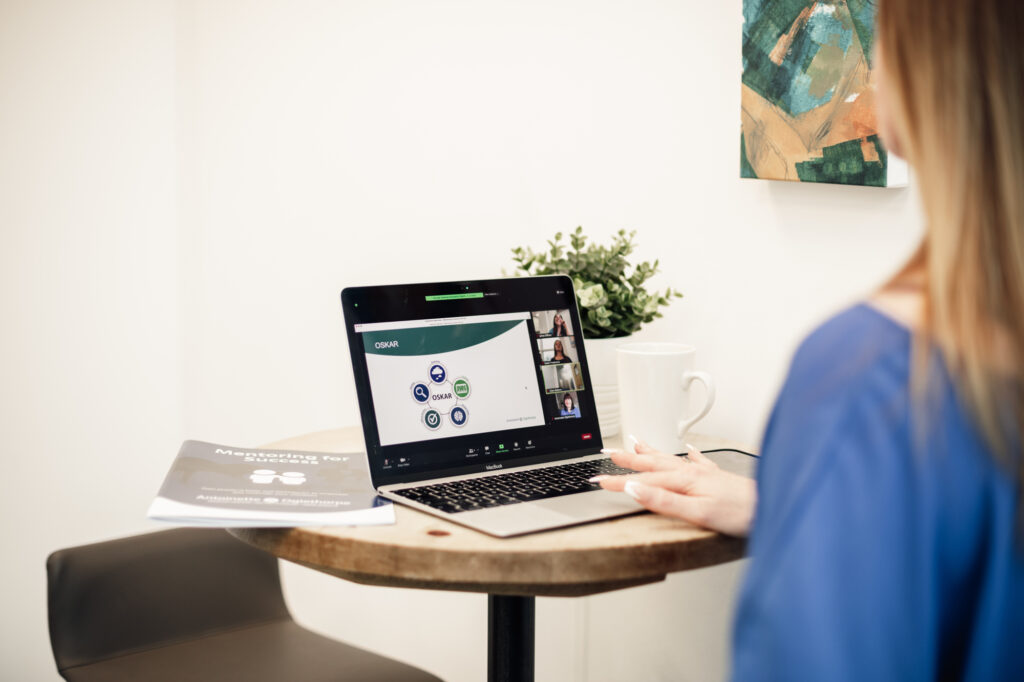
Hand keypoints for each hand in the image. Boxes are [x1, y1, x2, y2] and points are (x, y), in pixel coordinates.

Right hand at [595, 441, 755, 536]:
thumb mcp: (697, 513)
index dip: (617, 481)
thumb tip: (634, 489)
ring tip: (635, 442)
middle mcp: (692, 473)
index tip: (597, 480)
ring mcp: (705, 474)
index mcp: (683, 481)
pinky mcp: (718, 478)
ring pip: (671, 459)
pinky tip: (688, 450)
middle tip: (608, 453)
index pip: (642, 481)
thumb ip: (664, 501)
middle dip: (628, 458)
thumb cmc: (740, 514)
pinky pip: (697, 462)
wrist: (772, 507)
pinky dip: (689, 455)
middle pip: (653, 463)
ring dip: (651, 451)